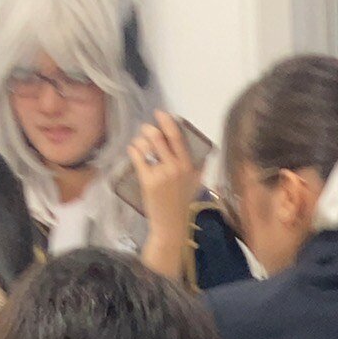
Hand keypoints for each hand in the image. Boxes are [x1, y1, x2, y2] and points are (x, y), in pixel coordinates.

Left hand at [130, 111, 203, 235]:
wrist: (171, 224)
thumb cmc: (183, 202)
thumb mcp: (196, 183)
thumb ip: (200, 165)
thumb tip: (204, 150)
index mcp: (188, 165)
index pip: (177, 136)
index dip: (167, 121)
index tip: (160, 114)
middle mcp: (175, 167)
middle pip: (158, 137)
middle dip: (149, 129)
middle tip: (145, 130)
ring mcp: (161, 174)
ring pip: (146, 145)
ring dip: (140, 140)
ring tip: (140, 144)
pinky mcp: (148, 181)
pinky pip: (137, 157)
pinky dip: (133, 150)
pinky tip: (133, 150)